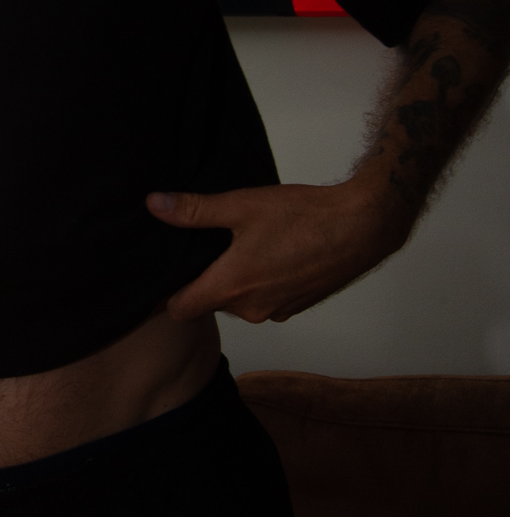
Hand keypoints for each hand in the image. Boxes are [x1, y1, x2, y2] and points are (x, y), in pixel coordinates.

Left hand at [146, 175, 410, 323]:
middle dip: (207, 279)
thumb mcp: (242, 205)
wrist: (362, 226)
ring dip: (238, 280)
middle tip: (211, 246)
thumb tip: (154, 205)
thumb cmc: (304, 215)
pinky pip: (265, 300)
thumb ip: (194, 210)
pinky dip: (263, 282)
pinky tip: (273, 252)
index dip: (170, 294)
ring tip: (244, 245)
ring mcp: (277, 312)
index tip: (172, 273)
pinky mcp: (297, 307)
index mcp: (232, 287)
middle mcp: (252, 309)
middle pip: (210, 303)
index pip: (180, 311)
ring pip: (240, 301)